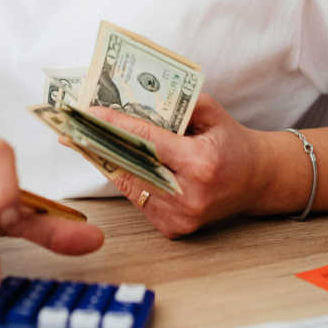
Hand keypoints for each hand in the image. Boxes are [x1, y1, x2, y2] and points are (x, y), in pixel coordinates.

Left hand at [88, 94, 261, 237]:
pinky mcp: (173, 229)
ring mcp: (180, 217)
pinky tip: (110, 160)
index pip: (147, 142)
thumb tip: (134, 98)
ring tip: (82, 140)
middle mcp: (189, 195)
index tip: (89, 112)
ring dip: (108, 162)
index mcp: (201, 164)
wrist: (256, 180)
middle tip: (71, 127)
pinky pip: (139, 199)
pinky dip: (126, 179)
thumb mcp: (212, 112)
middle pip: (131, 166)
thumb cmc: (232, 142)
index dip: (116, 125)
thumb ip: (178, 103)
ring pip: (130, 185)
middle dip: (100, 143)